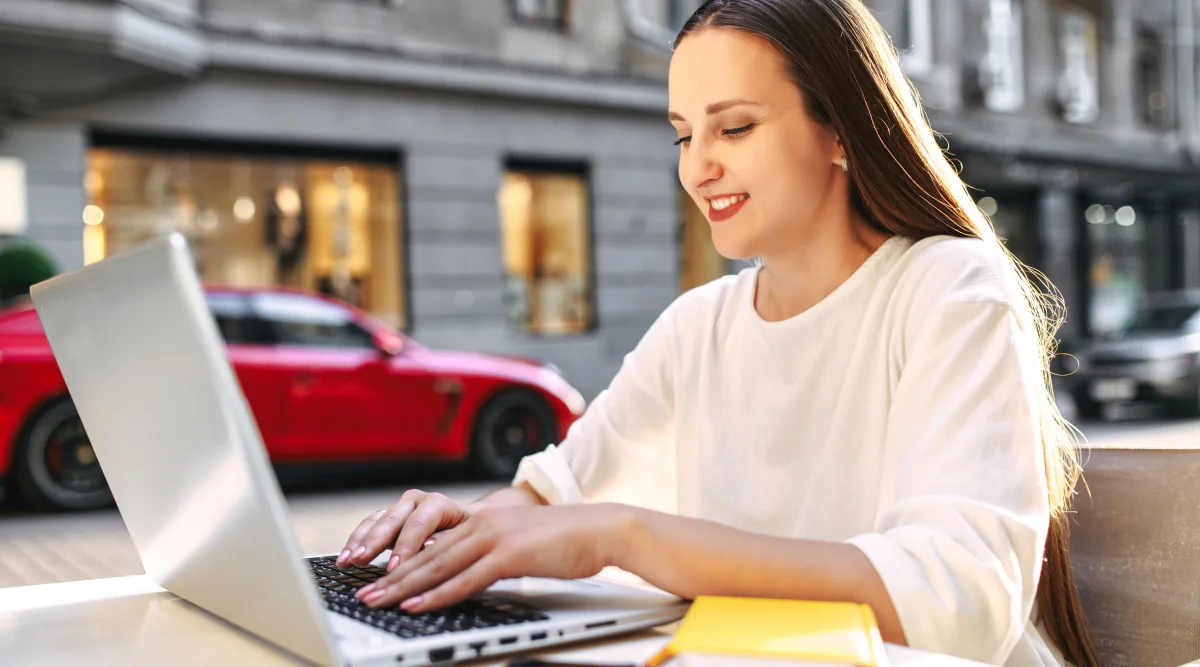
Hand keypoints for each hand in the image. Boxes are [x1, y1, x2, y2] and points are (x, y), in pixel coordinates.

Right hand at [338, 490, 473, 570]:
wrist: (468, 521)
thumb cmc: (470, 533)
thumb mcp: (467, 537)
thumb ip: (448, 540)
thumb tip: (430, 545)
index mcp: (438, 504)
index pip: (419, 523)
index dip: (406, 546)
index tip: (394, 568)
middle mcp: (416, 502)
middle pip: (392, 520)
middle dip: (374, 542)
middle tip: (360, 560)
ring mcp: (400, 509)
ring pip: (376, 521)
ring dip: (359, 542)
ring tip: (347, 561)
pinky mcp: (388, 519)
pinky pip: (368, 527)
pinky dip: (356, 542)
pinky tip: (345, 559)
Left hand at [355, 503, 628, 612]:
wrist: (601, 529)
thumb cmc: (566, 541)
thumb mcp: (520, 545)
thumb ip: (492, 556)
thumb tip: (469, 575)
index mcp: (482, 519)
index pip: (433, 544)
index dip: (402, 562)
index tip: (377, 578)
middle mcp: (482, 523)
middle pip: (427, 554)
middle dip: (391, 577)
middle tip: (364, 593)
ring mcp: (494, 537)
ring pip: (438, 565)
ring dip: (404, 586)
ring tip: (378, 601)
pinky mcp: (509, 554)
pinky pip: (465, 579)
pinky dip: (438, 594)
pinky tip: (418, 604)